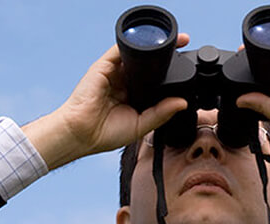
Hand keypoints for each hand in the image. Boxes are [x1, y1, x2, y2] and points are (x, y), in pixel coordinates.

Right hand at [23, 34, 190, 169]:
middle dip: (164, 57)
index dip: (168, 73)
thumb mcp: (141, 125)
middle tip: (183, 48)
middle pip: (147, 65)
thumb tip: (182, 102)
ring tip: (173, 44)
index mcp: (133, 96)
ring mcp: (114, 72)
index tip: (187, 67)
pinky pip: (120, 50)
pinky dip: (134, 44)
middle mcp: (124, 82)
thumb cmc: (105, 133)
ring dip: (153, 47)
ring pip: (136, 55)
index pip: (153, 81)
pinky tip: (149, 45)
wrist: (82, 133)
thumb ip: (161, 113)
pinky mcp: (104, 66)